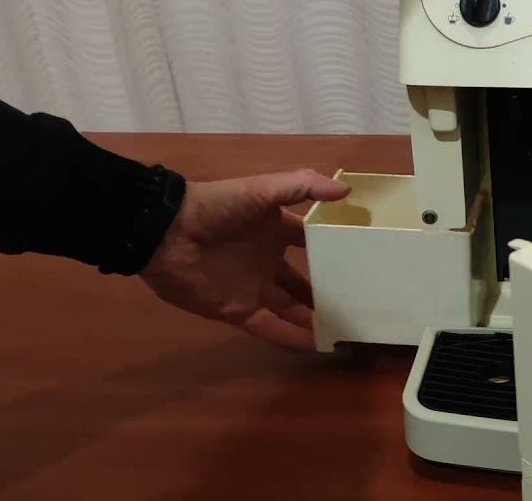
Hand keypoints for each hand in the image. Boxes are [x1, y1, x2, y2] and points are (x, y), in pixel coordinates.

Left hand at [139, 169, 349, 350]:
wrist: (165, 233)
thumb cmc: (217, 207)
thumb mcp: (262, 189)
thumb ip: (303, 186)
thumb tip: (347, 193)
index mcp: (274, 231)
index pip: (310, 242)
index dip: (334, 249)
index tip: (366, 258)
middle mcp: (268, 261)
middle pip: (303, 281)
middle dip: (327, 292)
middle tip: (361, 303)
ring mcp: (253, 288)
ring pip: (291, 308)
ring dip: (314, 319)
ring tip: (346, 330)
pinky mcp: (237, 310)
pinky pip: (270, 328)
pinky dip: (292, 338)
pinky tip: (317, 346)